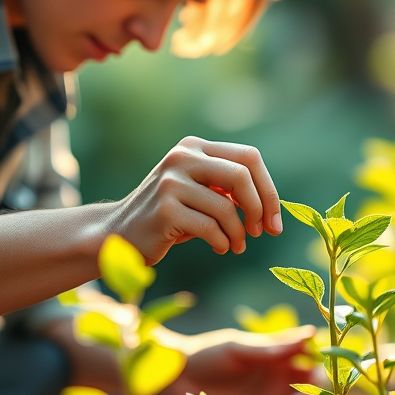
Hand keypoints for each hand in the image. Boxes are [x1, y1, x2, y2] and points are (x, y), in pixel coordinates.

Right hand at [110, 136, 282, 263]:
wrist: (119, 234)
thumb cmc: (171, 216)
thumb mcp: (200, 191)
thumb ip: (229, 187)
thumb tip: (272, 204)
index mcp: (194, 147)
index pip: (249, 158)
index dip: (268, 189)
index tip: (275, 219)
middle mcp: (182, 157)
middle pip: (241, 176)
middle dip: (260, 208)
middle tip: (263, 232)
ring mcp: (170, 182)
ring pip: (226, 207)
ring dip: (238, 233)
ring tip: (235, 245)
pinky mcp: (164, 209)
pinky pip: (210, 228)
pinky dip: (222, 242)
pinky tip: (220, 247)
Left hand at [161, 326, 318, 394]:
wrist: (179, 377)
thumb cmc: (210, 353)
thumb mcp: (240, 348)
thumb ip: (272, 347)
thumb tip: (310, 334)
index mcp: (279, 362)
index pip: (310, 366)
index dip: (319, 371)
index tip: (318, 373)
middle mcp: (277, 384)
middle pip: (309, 394)